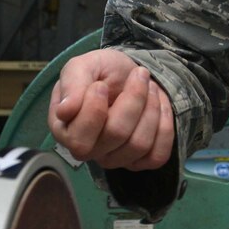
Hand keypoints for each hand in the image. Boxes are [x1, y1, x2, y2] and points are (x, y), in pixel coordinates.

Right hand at [47, 48, 175, 170]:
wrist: (128, 74)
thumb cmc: (100, 71)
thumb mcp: (82, 66)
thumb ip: (72, 85)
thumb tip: (65, 111)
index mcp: (64, 131)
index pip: (79, 139)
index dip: (94, 110)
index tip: (100, 84)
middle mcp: (87, 151)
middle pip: (116, 135)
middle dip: (133, 100)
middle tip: (138, 75)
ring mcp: (114, 159)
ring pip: (139, 144)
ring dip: (152, 108)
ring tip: (150, 86)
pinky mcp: (139, 162)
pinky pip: (157, 156)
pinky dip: (164, 126)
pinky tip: (159, 105)